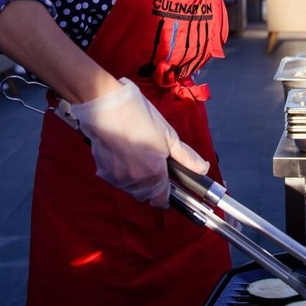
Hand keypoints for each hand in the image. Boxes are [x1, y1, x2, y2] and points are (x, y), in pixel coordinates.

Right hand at [65, 78, 208, 206]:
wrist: (105, 105)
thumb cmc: (140, 116)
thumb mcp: (168, 135)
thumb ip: (186, 157)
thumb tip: (203, 169)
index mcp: (154, 174)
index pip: (161, 201)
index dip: (166, 196)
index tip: (168, 186)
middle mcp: (135, 181)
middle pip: (145, 195)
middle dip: (152, 187)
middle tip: (153, 165)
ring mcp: (117, 177)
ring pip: (130, 188)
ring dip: (136, 180)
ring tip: (137, 157)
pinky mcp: (102, 170)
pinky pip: (116, 178)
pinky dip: (121, 172)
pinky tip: (123, 153)